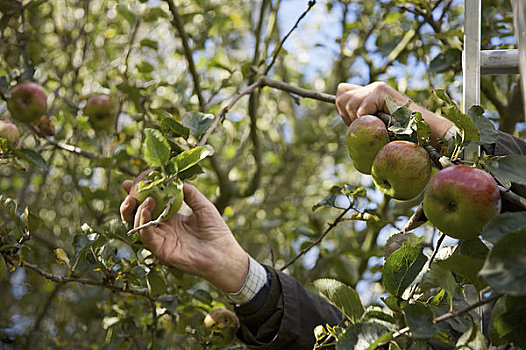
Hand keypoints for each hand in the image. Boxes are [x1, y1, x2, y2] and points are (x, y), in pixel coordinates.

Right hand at [120, 181, 248, 292]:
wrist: (224, 254)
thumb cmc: (217, 232)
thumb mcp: (203, 206)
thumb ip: (190, 193)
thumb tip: (176, 179)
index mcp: (171, 219)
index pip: (150, 205)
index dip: (139, 194)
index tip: (130, 181)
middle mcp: (163, 229)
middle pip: (137, 216)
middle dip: (129, 202)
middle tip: (129, 189)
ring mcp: (161, 240)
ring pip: (137, 226)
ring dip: (136, 210)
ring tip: (145, 198)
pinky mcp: (161, 251)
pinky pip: (146, 236)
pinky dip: (142, 222)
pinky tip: (146, 209)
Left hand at [335, 82, 408, 124]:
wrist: (419, 128)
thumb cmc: (398, 130)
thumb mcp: (373, 121)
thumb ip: (358, 114)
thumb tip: (341, 109)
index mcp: (369, 92)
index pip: (341, 90)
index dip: (342, 108)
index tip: (353, 120)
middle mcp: (371, 87)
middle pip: (341, 98)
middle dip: (347, 116)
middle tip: (363, 124)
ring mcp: (376, 88)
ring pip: (349, 106)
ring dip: (358, 120)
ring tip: (374, 123)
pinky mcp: (381, 92)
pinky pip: (361, 111)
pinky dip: (368, 120)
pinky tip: (380, 121)